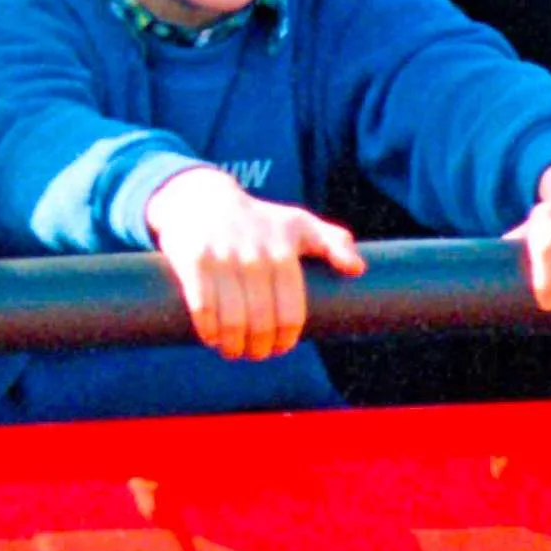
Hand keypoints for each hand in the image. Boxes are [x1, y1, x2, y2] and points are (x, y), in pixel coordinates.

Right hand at [146, 163, 364, 359]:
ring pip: (231, 320)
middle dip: (258, 348)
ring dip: (233, 346)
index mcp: (283, 252)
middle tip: (255, 353)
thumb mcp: (299, 223)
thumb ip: (333, 242)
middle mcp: (254, 255)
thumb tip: (358, 269)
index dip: (286, 339)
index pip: (290, 313)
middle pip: (261, 322)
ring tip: (234, 351)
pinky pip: (202, 307)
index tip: (280, 347)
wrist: (201, 197)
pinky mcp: (192, 260)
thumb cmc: (258, 219)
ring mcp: (221, 257)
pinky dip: (208, 330)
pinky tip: (211, 338)